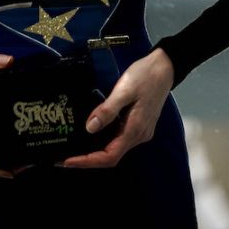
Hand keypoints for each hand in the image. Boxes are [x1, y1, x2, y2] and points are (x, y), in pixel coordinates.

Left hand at [59, 48, 174, 168]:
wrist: (164, 67)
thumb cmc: (144, 76)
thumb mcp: (124, 90)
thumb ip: (107, 110)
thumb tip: (89, 128)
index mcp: (134, 130)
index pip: (109, 157)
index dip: (87, 161)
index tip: (67, 161)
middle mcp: (138, 136)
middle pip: (111, 156)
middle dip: (88, 159)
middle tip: (64, 156)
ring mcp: (140, 131)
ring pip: (115, 148)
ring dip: (95, 150)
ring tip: (74, 146)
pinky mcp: (139, 124)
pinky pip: (119, 138)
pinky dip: (104, 140)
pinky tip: (92, 132)